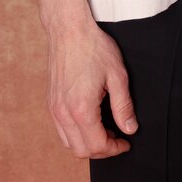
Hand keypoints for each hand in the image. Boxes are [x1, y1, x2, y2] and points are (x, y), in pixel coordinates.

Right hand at [46, 22, 136, 158]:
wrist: (69, 30)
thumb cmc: (94, 48)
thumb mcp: (117, 75)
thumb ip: (124, 106)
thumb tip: (130, 129)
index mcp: (80, 109)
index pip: (97, 145)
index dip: (114, 149)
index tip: (126, 142)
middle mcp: (63, 113)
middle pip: (81, 150)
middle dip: (102, 150)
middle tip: (118, 138)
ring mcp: (54, 109)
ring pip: (69, 143)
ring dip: (88, 143)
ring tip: (106, 130)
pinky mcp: (51, 103)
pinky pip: (62, 130)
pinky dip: (77, 134)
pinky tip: (91, 120)